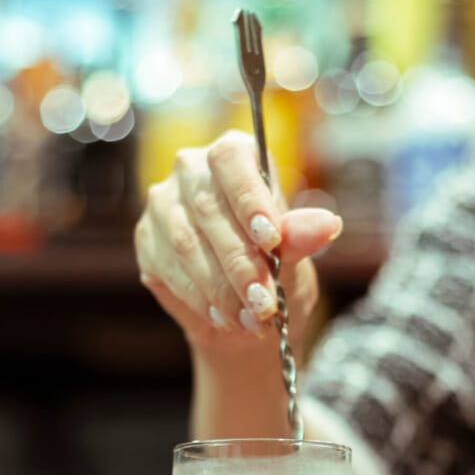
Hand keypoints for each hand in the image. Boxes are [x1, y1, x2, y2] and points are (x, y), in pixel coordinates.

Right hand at [133, 130, 342, 358]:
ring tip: (251, 318)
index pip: (231, 160)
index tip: (271, 240)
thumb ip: (301, 238)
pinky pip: (169, 269)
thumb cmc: (274, 271)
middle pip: (208, 209)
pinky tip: (225, 318)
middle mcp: (190, 171)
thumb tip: (328, 225)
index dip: (249, 198)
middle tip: (264, 302)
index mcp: (232, 155)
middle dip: (240, 262)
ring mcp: (163, 206)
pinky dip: (200, 299)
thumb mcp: (294, 257)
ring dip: (221, 288)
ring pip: (187, 244)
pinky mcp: (147, 242)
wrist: (246, 313)